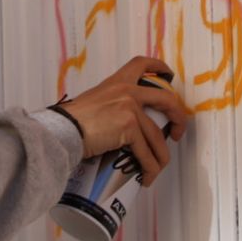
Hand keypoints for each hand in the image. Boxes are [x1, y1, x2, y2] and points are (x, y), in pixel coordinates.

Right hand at [55, 56, 191, 185]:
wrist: (63, 130)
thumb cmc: (71, 121)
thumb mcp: (93, 102)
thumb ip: (111, 105)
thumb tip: (120, 125)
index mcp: (117, 82)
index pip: (141, 64)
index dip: (159, 67)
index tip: (168, 75)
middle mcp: (127, 90)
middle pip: (166, 100)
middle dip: (178, 119)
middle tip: (177, 133)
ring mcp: (131, 108)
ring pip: (157, 136)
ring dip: (160, 157)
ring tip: (156, 169)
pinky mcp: (130, 127)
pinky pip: (146, 152)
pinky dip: (149, 167)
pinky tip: (146, 176)